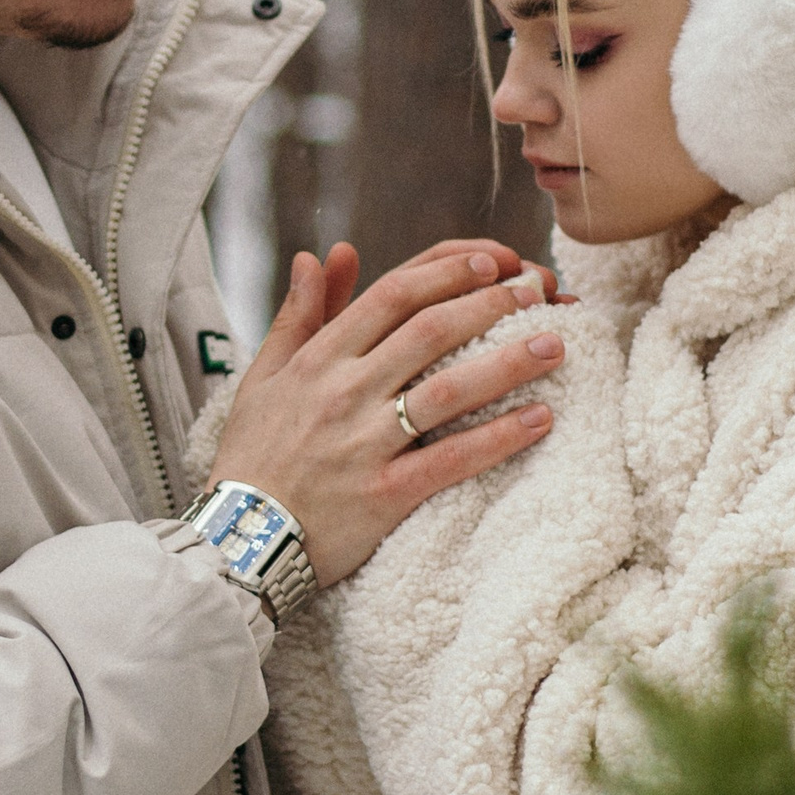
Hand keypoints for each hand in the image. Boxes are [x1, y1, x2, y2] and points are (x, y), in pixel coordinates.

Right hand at [216, 240, 564, 586]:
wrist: (238, 538)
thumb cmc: (253, 456)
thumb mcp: (263, 376)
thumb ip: (297, 314)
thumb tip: (318, 256)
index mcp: (319, 359)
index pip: (393, 296)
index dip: (447, 271)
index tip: (491, 260)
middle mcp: (344, 393)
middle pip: (430, 331)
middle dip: (490, 304)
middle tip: (538, 290)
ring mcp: (365, 443)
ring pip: (448, 390)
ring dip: (508, 362)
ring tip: (556, 343)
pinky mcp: (385, 494)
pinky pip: (451, 460)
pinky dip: (498, 437)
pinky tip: (540, 419)